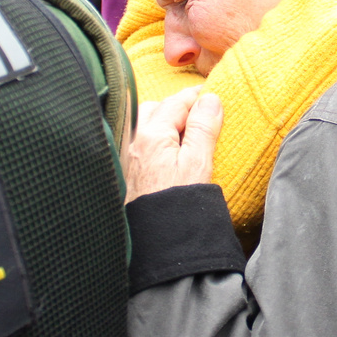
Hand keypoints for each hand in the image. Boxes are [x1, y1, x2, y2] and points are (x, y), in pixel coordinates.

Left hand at [125, 86, 222, 202]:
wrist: (156, 242)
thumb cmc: (178, 204)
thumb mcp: (198, 163)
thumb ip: (203, 128)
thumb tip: (210, 99)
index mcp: (152, 135)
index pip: (176, 103)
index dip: (195, 97)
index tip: (210, 95)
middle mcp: (134, 142)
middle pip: (154, 109)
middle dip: (175, 107)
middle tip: (197, 114)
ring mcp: (127, 158)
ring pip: (143, 125)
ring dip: (161, 121)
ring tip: (182, 132)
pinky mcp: (126, 173)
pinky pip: (138, 143)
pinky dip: (152, 138)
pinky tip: (165, 152)